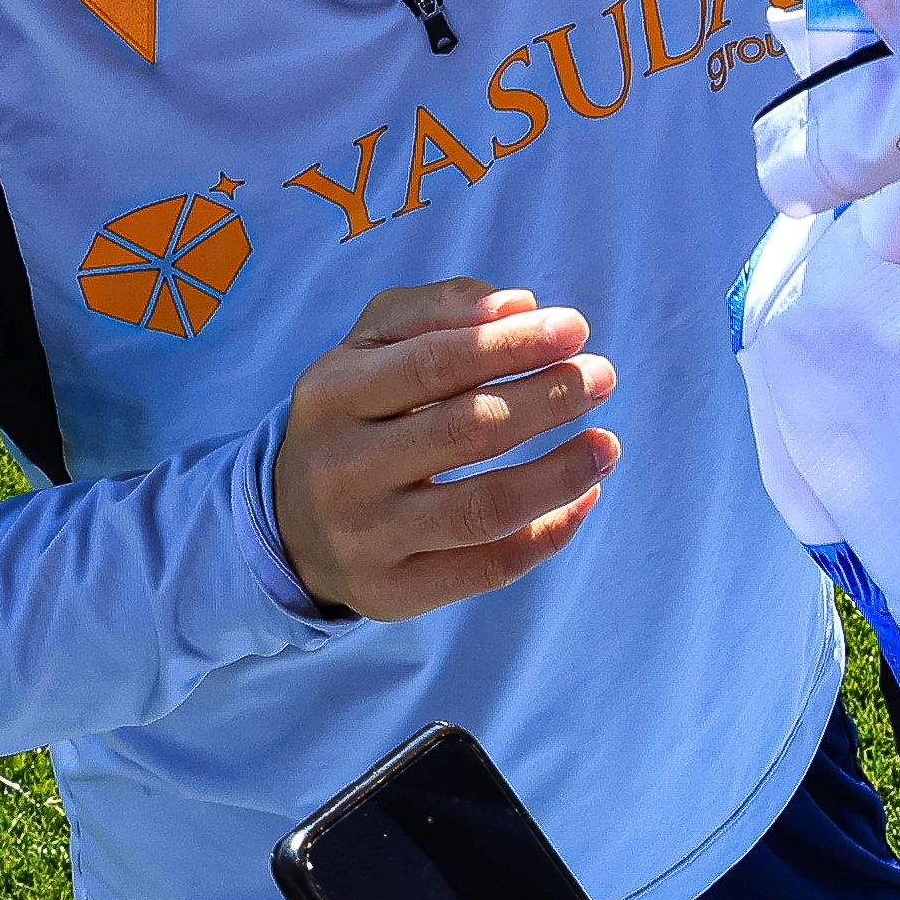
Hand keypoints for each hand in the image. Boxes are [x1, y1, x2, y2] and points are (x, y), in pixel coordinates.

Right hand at [271, 281, 621, 618]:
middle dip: (546, 399)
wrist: (291, 522)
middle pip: (466, 432)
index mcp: (332, 393)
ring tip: (607, 445)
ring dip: (561, 474)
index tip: (575, 328)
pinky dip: (549, 535)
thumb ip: (438, 311)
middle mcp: (342, 470)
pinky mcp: (393, 595)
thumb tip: (520, 305)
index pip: (433, 363)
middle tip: (602, 376)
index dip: (511, 345)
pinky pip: (488, 569)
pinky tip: (584, 498)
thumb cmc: (355, 414)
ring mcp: (366, 539)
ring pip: (484, 510)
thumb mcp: (371, 347)